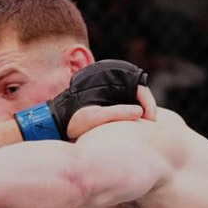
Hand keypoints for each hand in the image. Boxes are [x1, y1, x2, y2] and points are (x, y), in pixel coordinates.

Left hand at [14, 59, 151, 140]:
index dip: (149, 105)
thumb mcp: (95, 117)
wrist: (57, 120)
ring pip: (133, 98)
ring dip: (139, 110)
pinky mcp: (107, 98)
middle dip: (146, 108)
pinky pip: (125, 102)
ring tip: (141, 127)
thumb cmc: (74, 119)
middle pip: (139, 92)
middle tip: (148, 126)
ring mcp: (110, 89)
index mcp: (111, 80)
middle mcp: (112, 81)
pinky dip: (131, 112)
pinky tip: (132, 126)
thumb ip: (117, 113)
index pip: (140, 89)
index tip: (149, 121)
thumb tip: (140, 112)